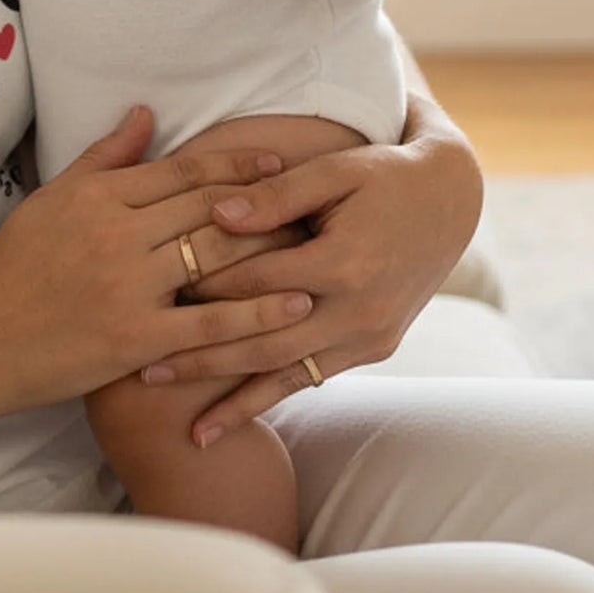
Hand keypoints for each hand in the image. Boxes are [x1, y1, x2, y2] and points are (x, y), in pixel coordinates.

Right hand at [0, 107, 313, 418]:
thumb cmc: (14, 267)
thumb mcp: (52, 199)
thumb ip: (104, 157)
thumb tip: (144, 113)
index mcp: (99, 196)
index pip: (183, 171)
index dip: (236, 163)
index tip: (280, 158)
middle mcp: (118, 234)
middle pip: (209, 208)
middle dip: (268, 200)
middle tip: (316, 195)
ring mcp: (128, 286)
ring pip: (215, 257)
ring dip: (273, 249)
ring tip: (319, 243)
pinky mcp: (136, 338)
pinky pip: (208, 322)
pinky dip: (256, 312)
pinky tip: (295, 306)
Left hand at [136, 96, 483, 441]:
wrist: (450, 202)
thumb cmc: (382, 175)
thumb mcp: (334, 171)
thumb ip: (275, 195)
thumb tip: (214, 212)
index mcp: (345, 261)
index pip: (258, 280)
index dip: (204, 285)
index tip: (152, 292)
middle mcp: (359, 310)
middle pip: (265, 340)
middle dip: (203, 358)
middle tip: (144, 373)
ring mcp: (369, 336)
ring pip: (287, 372)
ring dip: (233, 396)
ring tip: (180, 418)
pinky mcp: (374, 348)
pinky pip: (312, 378)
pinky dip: (270, 397)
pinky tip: (231, 421)